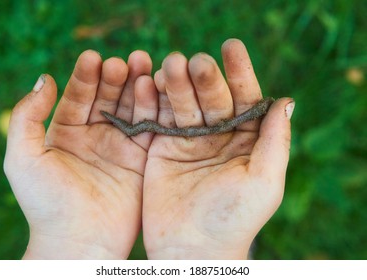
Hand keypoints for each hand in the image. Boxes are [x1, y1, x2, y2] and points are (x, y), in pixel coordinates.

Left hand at [4, 50, 157, 258]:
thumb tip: (44, 77)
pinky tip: (155, 89)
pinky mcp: (142, 159)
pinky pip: (150, 128)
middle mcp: (96, 136)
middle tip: (126, 60)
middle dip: (117, 77)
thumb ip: (27, 115)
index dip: (85, 76)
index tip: (93, 58)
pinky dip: (154, 108)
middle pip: (109, 97)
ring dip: (138, 86)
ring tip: (143, 65)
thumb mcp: (23, 157)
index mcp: (67, 133)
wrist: (79, 241)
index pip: (78, 95)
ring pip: (132, 108)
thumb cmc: (45, 203)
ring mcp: (120, 147)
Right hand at [142, 39, 293, 258]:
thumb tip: (285, 102)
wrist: (192, 249)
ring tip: (170, 63)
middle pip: (212, 97)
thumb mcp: (264, 181)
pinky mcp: (162, 148)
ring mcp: (188, 140)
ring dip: (176, 83)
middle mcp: (218, 135)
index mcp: (245, 140)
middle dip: (204, 78)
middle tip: (194, 60)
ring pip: (183, 104)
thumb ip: (275, 142)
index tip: (231, 47)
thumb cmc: (234, 219)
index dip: (240, 73)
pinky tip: (148, 82)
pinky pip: (158, 119)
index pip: (245, 98)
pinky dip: (152, 101)